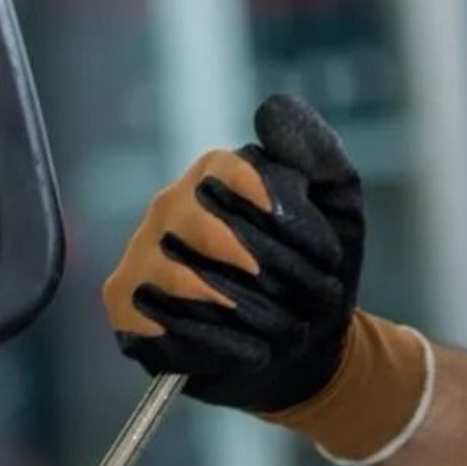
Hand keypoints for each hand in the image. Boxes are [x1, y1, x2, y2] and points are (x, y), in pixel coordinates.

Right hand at [103, 95, 428, 463]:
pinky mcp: (129, 310)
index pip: (242, 179)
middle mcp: (169, 207)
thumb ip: (317, 154)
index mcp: (214, 174)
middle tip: (314, 302)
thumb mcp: (338, 208)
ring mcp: (141, 257)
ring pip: (188, 281)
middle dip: (277, 275)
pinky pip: (163, 325)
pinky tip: (254, 354)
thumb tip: (267, 112)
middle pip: (213, 231)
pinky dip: (218, 346)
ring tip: (289, 332)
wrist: (304, 352)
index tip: (328, 260)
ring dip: (253, 315)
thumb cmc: (315, 275)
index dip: (291, 224)